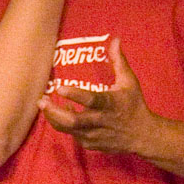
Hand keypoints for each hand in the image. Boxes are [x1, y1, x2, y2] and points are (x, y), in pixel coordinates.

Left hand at [39, 37, 156, 153]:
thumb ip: (119, 61)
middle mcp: (101, 121)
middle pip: (73, 121)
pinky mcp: (90, 143)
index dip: (75, 95)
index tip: (60, 87)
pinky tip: (59, 113)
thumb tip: (114, 39)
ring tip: (43, 104)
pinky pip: (71, 134)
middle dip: (54, 112)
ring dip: (53, 117)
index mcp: (110, 104)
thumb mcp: (129, 82)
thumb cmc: (134, 104)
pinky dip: (63, 124)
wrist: (142, 135)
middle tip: (41, 100)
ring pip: (68, 129)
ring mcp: (95, 135)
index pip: (92, 100)